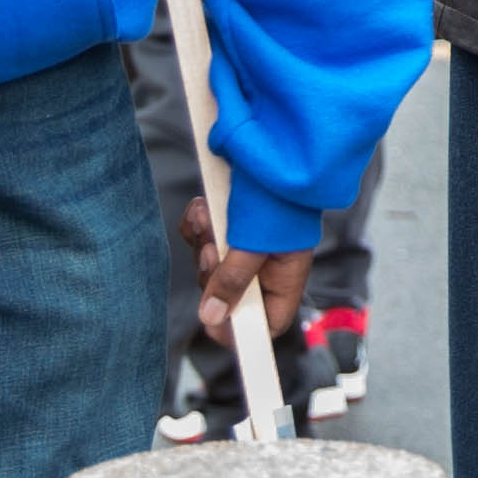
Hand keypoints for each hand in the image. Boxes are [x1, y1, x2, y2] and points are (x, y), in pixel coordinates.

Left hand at [172, 185, 317, 357]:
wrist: (277, 147)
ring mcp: (241, 248)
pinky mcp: (225, 228)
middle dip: (211, 274)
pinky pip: (199, 240)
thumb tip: (211, 318)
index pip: (263, 325)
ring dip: (201, 243)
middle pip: (226, 295)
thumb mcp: (258, 242)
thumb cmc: (279, 195)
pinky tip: (201, 210)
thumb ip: (235, 280)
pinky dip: (195, 226)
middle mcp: (262, 268)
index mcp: (282, 279)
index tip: (212, 318)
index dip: (237, 329)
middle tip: (210, 251)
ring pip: (208, 266)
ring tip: (206, 218)